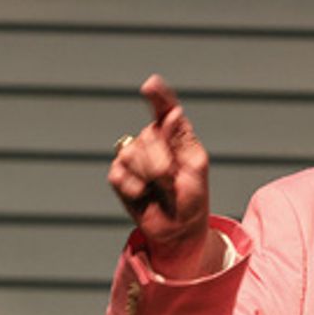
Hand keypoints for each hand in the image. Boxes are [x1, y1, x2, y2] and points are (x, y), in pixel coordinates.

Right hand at [107, 74, 216, 277]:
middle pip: (149, 139)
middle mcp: (150, 139)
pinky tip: (144, 195)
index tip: (150, 84)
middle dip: (164, 166)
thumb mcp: (196, 168)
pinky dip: (136, 191)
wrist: (178, 229)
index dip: (157, 95)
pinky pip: (121, 176)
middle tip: (174, 182)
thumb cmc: (192, 199)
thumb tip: (174, 113)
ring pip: (133, 156)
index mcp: (173, 134)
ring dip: (152, 180)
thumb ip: (183, 140)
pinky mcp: (118, 173)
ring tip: (160, 190)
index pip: (164, 107)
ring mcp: (131, 155)